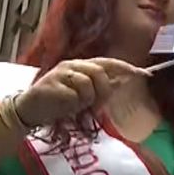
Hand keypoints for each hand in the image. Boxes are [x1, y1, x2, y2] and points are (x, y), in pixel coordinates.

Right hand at [15, 58, 150, 126]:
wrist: (30, 111)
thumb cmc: (59, 102)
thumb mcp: (85, 95)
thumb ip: (101, 87)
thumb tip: (123, 81)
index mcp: (81, 66)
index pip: (107, 63)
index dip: (125, 67)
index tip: (143, 74)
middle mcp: (71, 65)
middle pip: (99, 73)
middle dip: (103, 91)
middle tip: (95, 104)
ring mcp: (60, 73)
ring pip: (87, 85)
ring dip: (86, 100)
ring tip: (75, 106)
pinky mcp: (50, 85)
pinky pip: (73, 96)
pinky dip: (72, 104)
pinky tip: (64, 106)